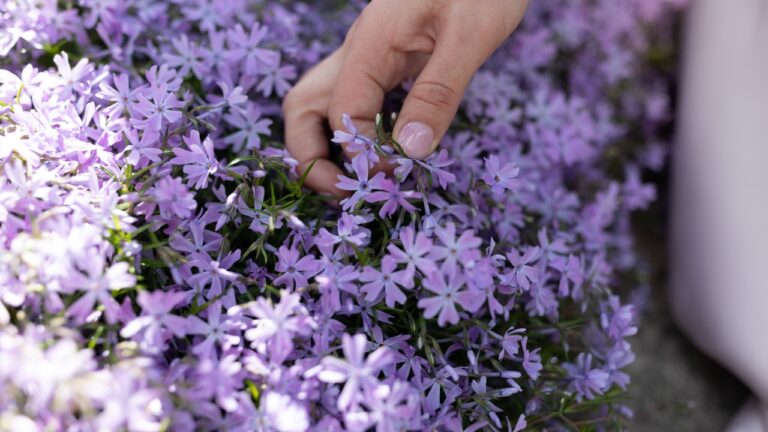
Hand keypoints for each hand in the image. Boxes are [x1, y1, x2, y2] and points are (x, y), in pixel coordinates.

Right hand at [282, 0, 527, 196]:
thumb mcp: (470, 37)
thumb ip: (437, 94)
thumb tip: (408, 151)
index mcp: (370, 42)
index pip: (341, 111)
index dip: (359, 152)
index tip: (392, 175)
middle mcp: (358, 51)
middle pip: (303, 108)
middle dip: (312, 156)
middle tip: (349, 190)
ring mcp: (368, 57)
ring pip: (321, 107)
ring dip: (329, 148)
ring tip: (362, 180)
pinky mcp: (386, 62)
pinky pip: (354, 103)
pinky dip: (359, 134)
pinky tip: (386, 151)